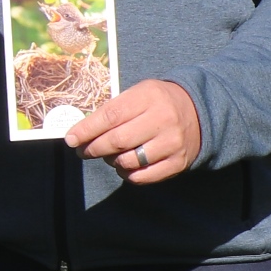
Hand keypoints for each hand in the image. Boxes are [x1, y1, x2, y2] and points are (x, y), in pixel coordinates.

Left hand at [65, 79, 200, 184]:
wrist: (200, 112)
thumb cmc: (158, 102)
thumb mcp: (139, 93)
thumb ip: (113, 109)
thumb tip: (81, 132)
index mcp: (149, 97)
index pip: (110, 116)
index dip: (86, 130)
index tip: (70, 139)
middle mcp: (163, 120)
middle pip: (117, 141)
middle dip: (93, 148)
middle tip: (83, 150)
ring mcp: (172, 143)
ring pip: (128, 161)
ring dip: (111, 161)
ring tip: (108, 155)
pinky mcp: (178, 162)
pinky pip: (143, 176)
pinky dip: (127, 174)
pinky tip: (124, 166)